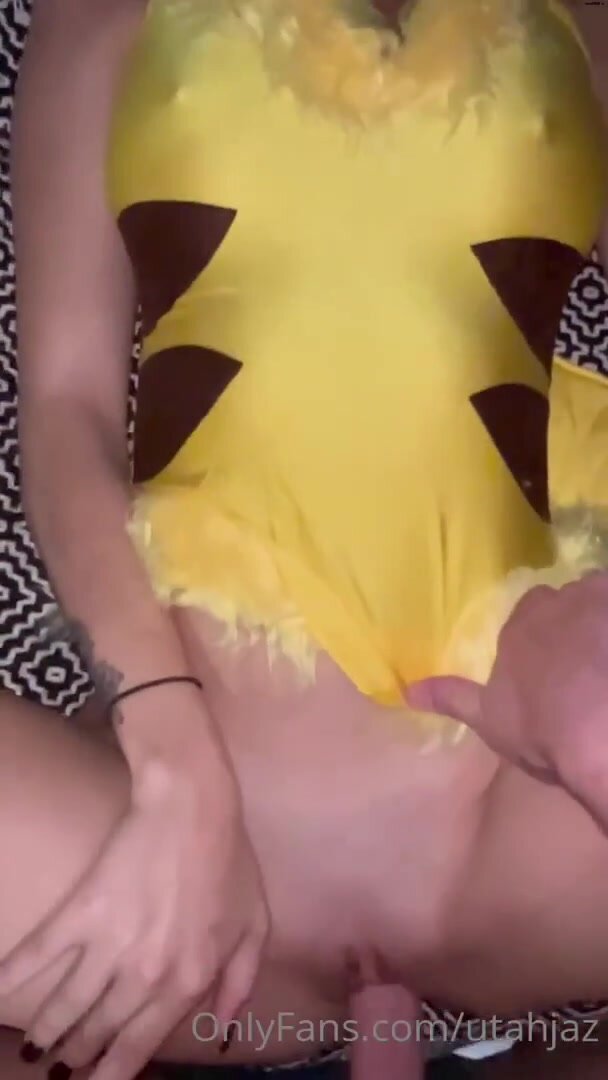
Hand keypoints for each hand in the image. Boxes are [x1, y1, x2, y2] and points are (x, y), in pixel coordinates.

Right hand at [0, 692, 268, 1079]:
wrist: (193, 807)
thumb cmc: (229, 860)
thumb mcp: (254, 924)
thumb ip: (240, 981)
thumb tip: (222, 1029)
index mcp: (188, 980)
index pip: (141, 1044)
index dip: (114, 1071)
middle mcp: (145, 974)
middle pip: (99, 1029)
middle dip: (77, 1053)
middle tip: (62, 1064)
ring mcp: (110, 944)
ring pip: (67, 1004)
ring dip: (46, 1028)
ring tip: (35, 1045)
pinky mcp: (82, 911)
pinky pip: (40, 955)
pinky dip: (14, 978)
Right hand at [408, 572, 607, 829]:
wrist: (604, 734)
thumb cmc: (541, 729)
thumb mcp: (489, 719)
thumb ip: (451, 697)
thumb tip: (407, 689)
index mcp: (522, 624)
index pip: (528, 610)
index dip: (539, 633)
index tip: (546, 660)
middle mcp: (560, 603)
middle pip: (568, 600)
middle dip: (573, 620)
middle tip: (585, 658)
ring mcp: (602, 604)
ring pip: (603, 598)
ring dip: (603, 618)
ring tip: (606, 654)